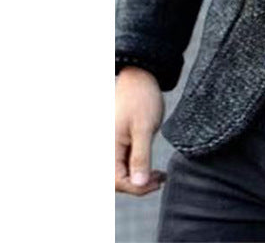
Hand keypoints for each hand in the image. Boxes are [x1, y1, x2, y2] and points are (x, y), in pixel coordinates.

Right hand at [115, 66, 166, 194]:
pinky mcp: (115, 141)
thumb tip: (138, 184)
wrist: (139, 77)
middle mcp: (104, 148)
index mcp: (107, 146)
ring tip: (159, 176)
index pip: (117, 180)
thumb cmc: (142, 99)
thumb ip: (140, 157)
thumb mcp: (145, 128)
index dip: (137, 187)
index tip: (157, 182)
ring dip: (137, 177)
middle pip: (116, 179)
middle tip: (160, 179)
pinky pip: (121, 161)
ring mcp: (109, 144)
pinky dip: (135, 166)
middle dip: (137, 184)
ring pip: (118, 171)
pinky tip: (151, 167)